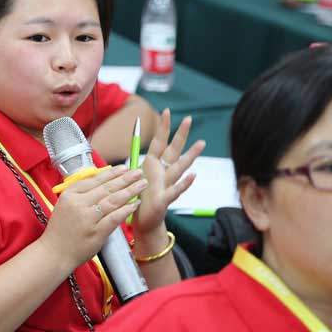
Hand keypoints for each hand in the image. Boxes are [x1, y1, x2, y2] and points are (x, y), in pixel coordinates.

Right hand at [38, 166, 146, 270]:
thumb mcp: (65, 205)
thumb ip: (81, 193)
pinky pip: (115, 217)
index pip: (95, 179)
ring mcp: (88, 218)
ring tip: (141, 184)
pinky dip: (126, 209)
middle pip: (106, 187)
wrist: (54, 253)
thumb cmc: (60, 230)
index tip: (124, 168)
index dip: (111, 173)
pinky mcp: (96, 232)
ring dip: (130, 191)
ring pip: (113, 200)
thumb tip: (103, 181)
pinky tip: (135, 203)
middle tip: (139, 172)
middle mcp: (78, 203)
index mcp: (70, 194)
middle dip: (125, 178)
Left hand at [132, 109, 204, 237]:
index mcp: (152, 165)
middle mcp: (162, 172)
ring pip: (180, 167)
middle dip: (180, 134)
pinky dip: (185, 183)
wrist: (143, 221)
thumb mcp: (133, 176)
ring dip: (190, 155)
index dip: (162, 127)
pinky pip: (176, 190)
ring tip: (202, 143)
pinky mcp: (165, 199)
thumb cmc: (139, 198)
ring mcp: (166, 184)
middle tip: (189, 118)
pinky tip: (193, 175)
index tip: (166, 110)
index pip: (158, 142)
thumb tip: (130, 147)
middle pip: (173, 150)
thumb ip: (135, 162)